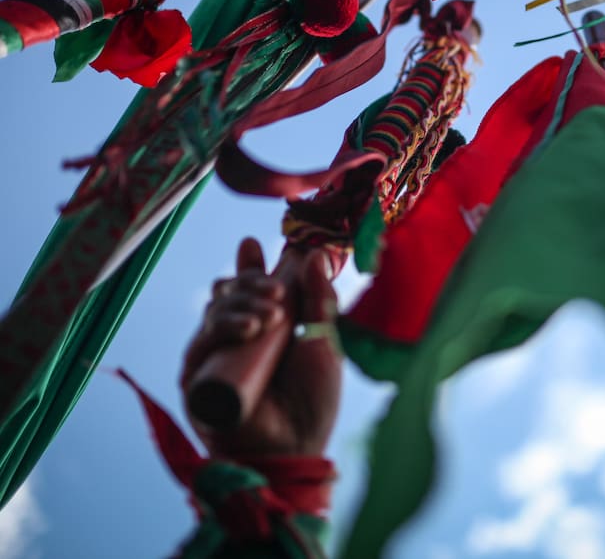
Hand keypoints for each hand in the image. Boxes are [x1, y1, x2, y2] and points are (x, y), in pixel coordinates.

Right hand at [181, 238, 341, 457]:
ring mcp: (214, 358)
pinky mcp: (196, 379)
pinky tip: (248, 327)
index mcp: (265, 328)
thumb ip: (319, 299)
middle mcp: (235, 339)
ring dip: (242, 302)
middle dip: (251, 282)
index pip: (251, 288)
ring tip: (272, 314)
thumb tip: (313, 255)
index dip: (250, 265)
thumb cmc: (313, 400)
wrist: (297, 445)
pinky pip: (201, 342)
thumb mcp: (323, 340)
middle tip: (278, 290)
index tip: (252, 244)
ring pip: (215, 310)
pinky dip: (223, 327)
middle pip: (229, 293)